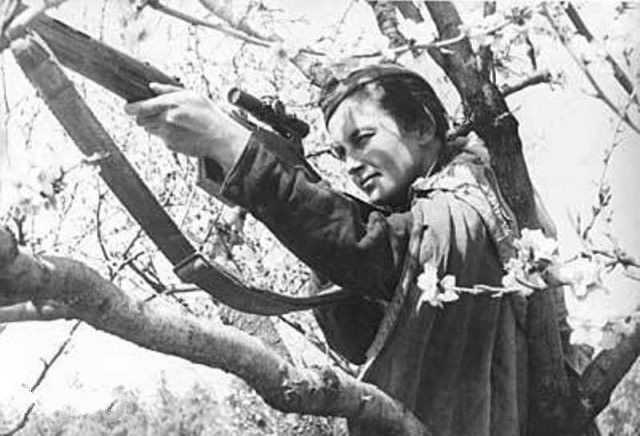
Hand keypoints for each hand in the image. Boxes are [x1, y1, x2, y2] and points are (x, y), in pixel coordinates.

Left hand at [124, 83, 249, 172]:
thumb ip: (168, 89)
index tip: (127, 107)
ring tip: (173, 122)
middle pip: (141, 119)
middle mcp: (165, 120)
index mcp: (170, 104)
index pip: (140, 107)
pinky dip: (166, 134)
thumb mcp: (191, 95)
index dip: (130, 107)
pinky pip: (161, 138)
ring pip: (150, 129)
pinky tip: (180, 131)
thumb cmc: (209, 116)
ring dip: (155, 125)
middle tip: (154, 113)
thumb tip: (152, 87)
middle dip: (144, 116)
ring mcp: (167, 134)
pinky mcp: (170, 146)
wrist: (220, 138)